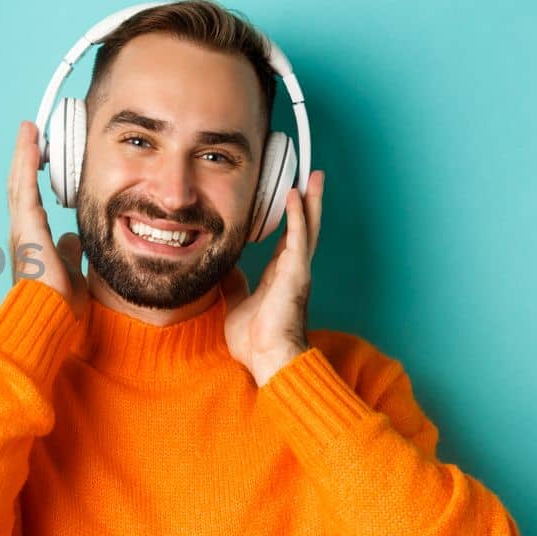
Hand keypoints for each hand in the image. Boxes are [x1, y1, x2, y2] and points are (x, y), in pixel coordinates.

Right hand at [8, 120, 88, 320]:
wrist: (48, 321)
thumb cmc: (57, 305)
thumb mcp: (69, 270)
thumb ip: (68, 252)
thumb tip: (72, 239)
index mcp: (31, 241)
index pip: (29, 200)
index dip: (30, 175)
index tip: (38, 154)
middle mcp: (21, 233)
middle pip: (20, 186)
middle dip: (25, 158)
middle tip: (30, 132)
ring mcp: (21, 230)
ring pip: (19, 183)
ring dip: (24, 155)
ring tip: (29, 130)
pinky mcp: (26, 229)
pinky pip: (25, 188)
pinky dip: (26, 165)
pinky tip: (32, 145)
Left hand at [222, 170, 324, 385]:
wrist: (267, 359)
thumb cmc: (254, 340)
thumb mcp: (237, 303)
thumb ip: (234, 284)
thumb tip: (222, 270)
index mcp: (279, 277)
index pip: (286, 240)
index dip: (290, 219)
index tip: (290, 198)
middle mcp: (292, 270)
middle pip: (304, 227)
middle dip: (308, 201)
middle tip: (310, 176)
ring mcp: (297, 270)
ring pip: (308, 227)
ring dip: (310, 200)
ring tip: (314, 176)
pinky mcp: (296, 273)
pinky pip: (298, 237)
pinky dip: (297, 215)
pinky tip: (295, 195)